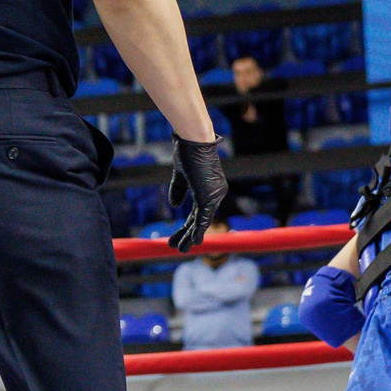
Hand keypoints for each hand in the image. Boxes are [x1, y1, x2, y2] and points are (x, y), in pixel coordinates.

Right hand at [167, 138, 228, 253]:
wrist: (193, 140)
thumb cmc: (187, 151)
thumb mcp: (181, 174)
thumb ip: (178, 190)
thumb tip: (174, 205)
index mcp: (211, 188)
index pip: (198, 212)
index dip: (188, 225)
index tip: (178, 237)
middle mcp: (216, 193)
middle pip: (200, 219)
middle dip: (188, 234)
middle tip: (179, 248)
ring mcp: (215, 195)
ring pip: (201, 221)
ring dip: (190, 236)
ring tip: (180, 250)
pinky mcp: (209, 197)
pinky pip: (203, 218)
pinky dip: (197, 231)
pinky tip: (194, 242)